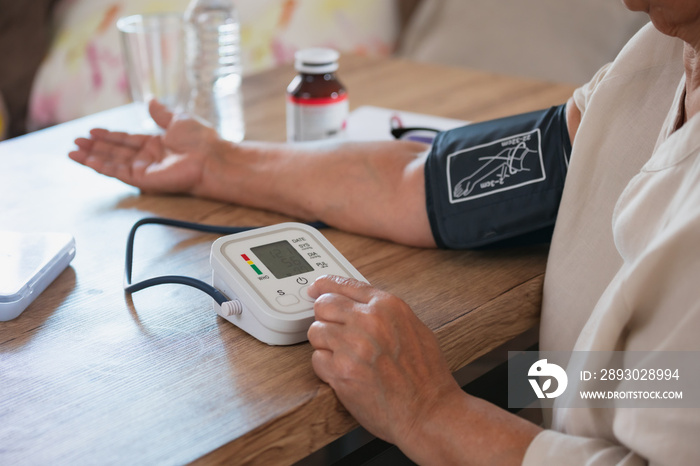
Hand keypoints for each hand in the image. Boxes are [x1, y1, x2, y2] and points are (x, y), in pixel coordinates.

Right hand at [69, 100, 220, 194]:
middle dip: (95, 147)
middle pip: (115, 152)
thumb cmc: (202, 141)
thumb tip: (151, 100)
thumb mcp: (179, 120)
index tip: (91, 131)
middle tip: (75, 142)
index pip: (126, 140)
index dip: (108, 136)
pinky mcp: (144, 180)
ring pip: (112, 163)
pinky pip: (118, 173)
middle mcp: (148, 158)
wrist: (211, 158)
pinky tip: (87, 160)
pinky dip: (101, 167)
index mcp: (156, 144)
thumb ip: (161, 113)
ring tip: (73, 152)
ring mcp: (145, 169)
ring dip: (92, 157)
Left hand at [307, 275, 461, 447]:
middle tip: (334, 331)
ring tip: (345, 357)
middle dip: (325, 317)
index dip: (324, 286)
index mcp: (388, 306)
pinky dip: (326, 367)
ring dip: (325, 344)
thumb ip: (385, 312)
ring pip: (316, 331)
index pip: (345, 284)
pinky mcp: (340, 371)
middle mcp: (368, 321)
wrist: (428, 411)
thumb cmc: (426, 375)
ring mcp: (352, 345)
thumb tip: (360, 305)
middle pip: (324, 304)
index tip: (314, 288)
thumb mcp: (414, 328)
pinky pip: (316, 359)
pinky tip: (345, 374)